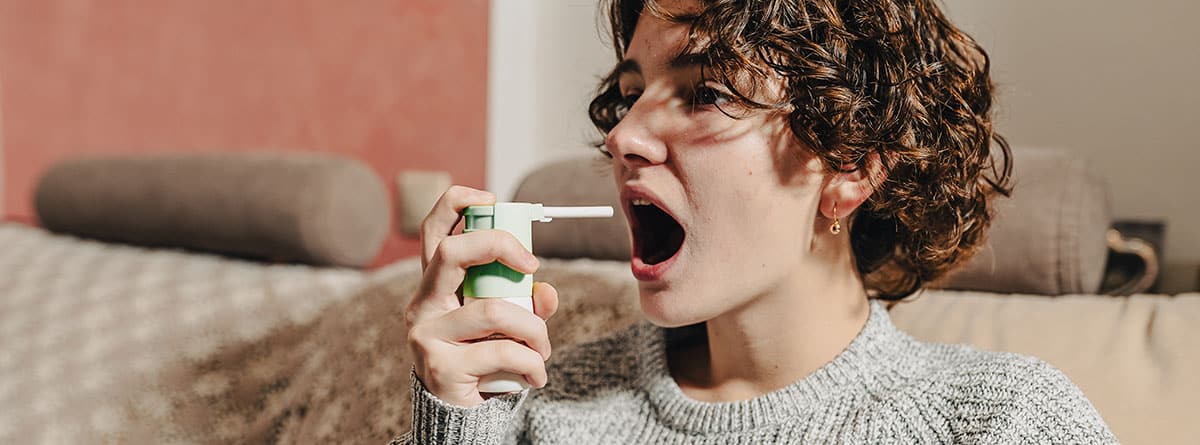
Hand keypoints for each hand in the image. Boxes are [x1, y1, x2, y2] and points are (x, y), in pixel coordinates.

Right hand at [404, 186, 559, 406]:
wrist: (462, 418)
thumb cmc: (486, 361)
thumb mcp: (508, 326)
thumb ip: (527, 304)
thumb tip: (548, 292)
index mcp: (435, 286)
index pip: (433, 230)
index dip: (457, 202)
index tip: (493, 199)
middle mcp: (422, 305)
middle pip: (452, 253)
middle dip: (500, 245)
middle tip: (533, 266)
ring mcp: (426, 336)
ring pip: (493, 310)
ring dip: (534, 329)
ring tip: (544, 349)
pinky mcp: (440, 368)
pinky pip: (502, 350)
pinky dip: (532, 362)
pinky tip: (536, 376)